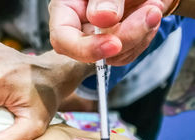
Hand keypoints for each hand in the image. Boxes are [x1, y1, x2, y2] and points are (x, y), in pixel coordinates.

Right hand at [48, 0, 171, 64]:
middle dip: (126, 36)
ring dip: (140, 35)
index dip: (86, 48)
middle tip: (150, 13)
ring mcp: (99, 36)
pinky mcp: (116, 42)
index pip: (62, 39)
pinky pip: (129, 52)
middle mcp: (80, 26)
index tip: (114, 44)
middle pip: (93, 51)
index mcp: (66, 9)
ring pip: (114, 56)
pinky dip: (145, 35)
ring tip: (152, 7)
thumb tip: (103, 17)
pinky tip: (151, 14)